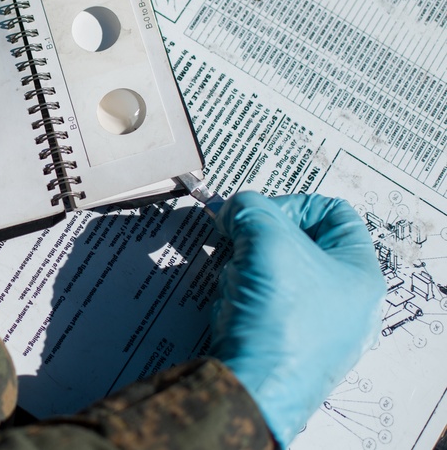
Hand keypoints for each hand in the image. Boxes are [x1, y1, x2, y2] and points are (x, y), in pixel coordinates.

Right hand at [210, 192, 384, 446]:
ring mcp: (317, 329)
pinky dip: (241, 298)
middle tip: (238, 246)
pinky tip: (230, 307)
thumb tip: (235, 209)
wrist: (254, 388)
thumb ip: (251, 209)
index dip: (293, 204)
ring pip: (276, 275)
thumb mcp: (266, 240)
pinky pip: (262, 306)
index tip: (257, 214)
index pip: (334, 213)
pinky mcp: (286, 348)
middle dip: (261, 241)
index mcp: (360, 275)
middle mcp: (347, 304)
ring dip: (246, 269)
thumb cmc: (279, 317)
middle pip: (300, 245)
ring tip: (235, 283)